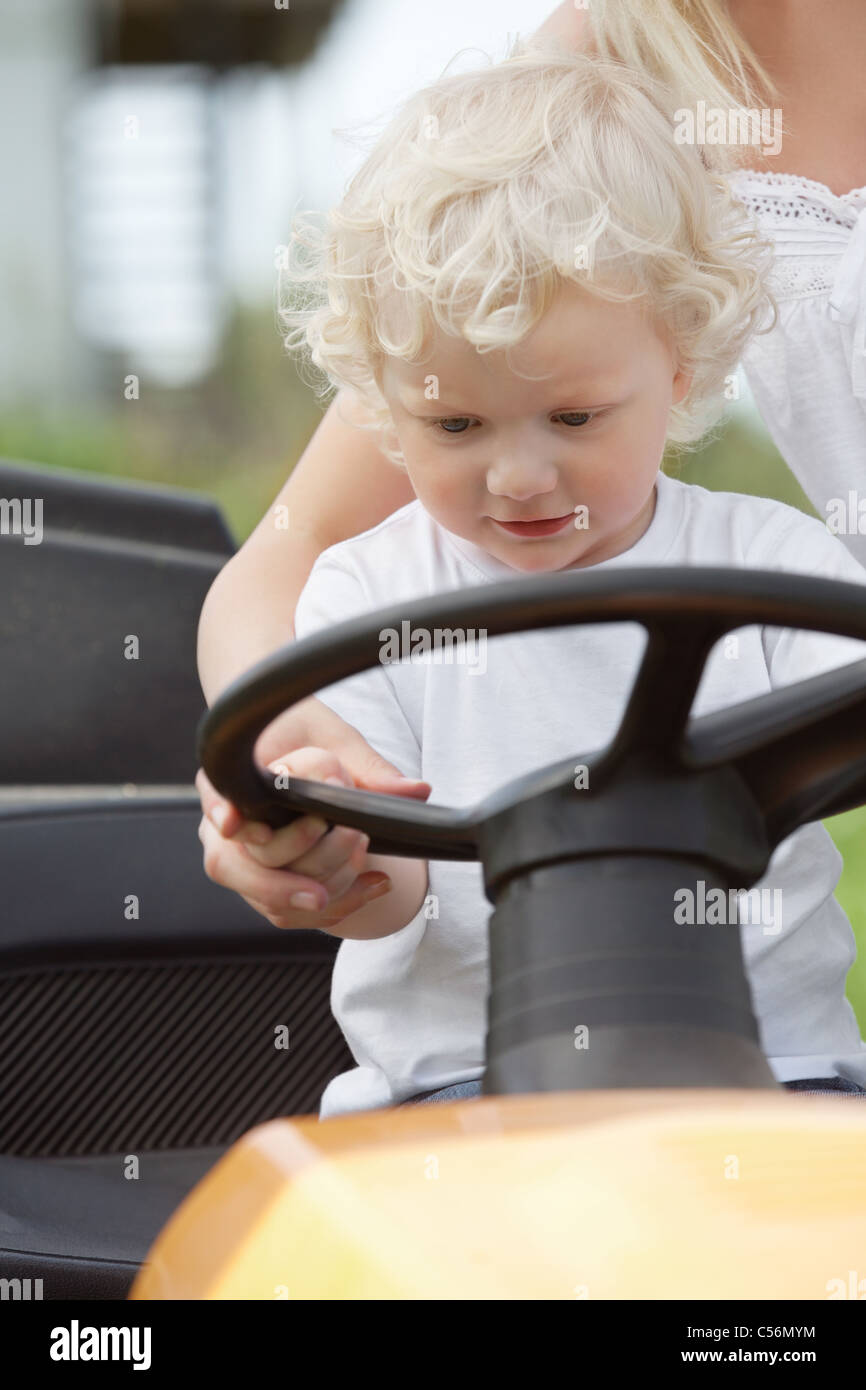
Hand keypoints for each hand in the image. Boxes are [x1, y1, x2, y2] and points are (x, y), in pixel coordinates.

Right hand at [196, 703, 430, 929]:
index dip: (222, 813)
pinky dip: (336, 905)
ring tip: (367, 872)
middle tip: (322, 884)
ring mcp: (244, 860)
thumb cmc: (308, 736)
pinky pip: (290, 910)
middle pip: (233, 865)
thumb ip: (369, 767)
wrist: (304, 756)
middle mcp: (228, 825)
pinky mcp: (269, 884)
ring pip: (265, 897)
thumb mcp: (337, 740)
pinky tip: (375, 884)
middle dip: (280, 882)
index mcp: (233, 779)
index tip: (235, 825)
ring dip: (317, 894)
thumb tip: (414, 791)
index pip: (216, 799)